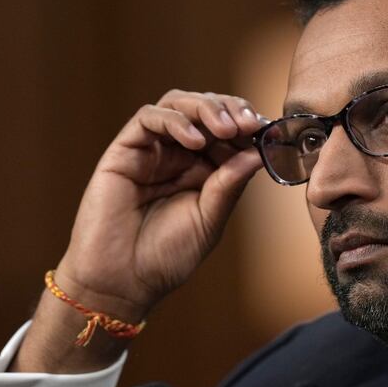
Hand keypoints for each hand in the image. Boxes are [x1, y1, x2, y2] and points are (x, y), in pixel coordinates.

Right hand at [56, 89, 264, 319]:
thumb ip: (230, 183)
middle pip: (205, 108)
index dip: (246, 124)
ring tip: (225, 129)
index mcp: (202, 168)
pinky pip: (149, 118)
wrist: (123, 282)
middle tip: (247, 124)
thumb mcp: (210, 218)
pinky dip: (175, 121)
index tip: (264, 131)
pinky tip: (195, 141)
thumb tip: (259, 152)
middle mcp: (177, 153)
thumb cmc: (166, 256)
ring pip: (178, 104)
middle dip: (230, 109)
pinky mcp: (125, 150)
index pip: (227, 129)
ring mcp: (151, 149)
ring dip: (206, 109)